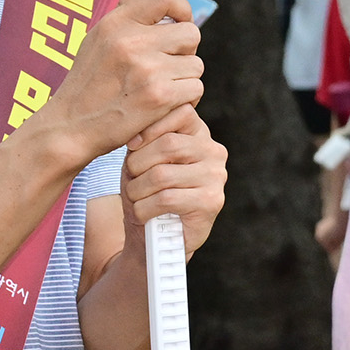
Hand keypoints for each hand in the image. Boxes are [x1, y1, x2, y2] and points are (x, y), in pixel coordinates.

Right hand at [27, 0, 199, 171]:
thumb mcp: (97, 41)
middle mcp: (130, 42)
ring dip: (183, 78)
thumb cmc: (88, 86)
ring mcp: (147, 68)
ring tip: (155, 87)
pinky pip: (195, 88)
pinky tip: (161, 104)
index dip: (180, 7)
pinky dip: (184, 99)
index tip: (178, 19)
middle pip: (191, 33)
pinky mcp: (160, 95)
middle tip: (165, 64)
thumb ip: (126, 17)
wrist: (71, 127)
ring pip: (195, 64)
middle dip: (184, 51)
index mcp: (114, 24)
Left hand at [119, 107, 224, 254]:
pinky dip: (144, 209)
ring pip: (162, 174)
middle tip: (132, 180)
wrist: (151, 236)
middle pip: (169, 144)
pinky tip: (144, 214)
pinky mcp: (212, 203)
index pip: (180, 113)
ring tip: (137, 199)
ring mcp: (217, 177)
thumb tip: (136, 136)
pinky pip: (166, 199)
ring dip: (137, 190)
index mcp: (199, 134)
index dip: (150, 128)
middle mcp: (214, 152)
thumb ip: (144, 140)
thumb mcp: (139, 159)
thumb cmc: (145, 191)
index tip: (133, 146)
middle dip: (137, 165)